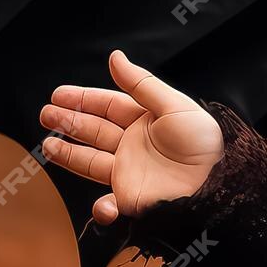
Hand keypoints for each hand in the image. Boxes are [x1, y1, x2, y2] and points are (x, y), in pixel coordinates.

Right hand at [39, 50, 224, 224]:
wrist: (220, 185)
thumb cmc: (205, 145)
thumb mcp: (175, 107)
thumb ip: (142, 84)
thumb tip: (114, 57)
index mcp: (147, 122)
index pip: (109, 106)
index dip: (83, 100)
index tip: (58, 95)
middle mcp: (136, 147)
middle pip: (95, 131)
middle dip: (69, 123)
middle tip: (47, 115)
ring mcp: (132, 173)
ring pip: (91, 163)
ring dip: (69, 155)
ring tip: (48, 146)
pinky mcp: (133, 201)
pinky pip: (110, 207)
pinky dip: (102, 209)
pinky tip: (101, 203)